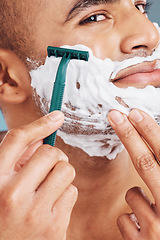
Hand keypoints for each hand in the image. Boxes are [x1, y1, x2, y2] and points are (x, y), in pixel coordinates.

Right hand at [0, 111, 76, 239]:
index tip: (57, 116)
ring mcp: (34, 213)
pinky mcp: (54, 227)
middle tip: (47, 168)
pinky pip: (72, 191)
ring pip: (66, 170)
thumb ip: (18, 156)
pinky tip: (52, 205)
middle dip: (53, 157)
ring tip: (47, 188)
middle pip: (50, 152)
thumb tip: (44, 133)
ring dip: (61, 175)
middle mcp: (12, 195)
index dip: (40, 124)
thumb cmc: (4, 212)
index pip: (18, 139)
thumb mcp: (1, 182)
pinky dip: (65, 193)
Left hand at [108, 109, 159, 239]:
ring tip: (150, 210)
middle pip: (146, 163)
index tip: (134, 113)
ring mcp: (159, 228)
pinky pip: (124, 218)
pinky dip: (130, 218)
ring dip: (136, 197)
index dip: (149, 131)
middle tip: (114, 115)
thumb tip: (151, 142)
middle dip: (129, 136)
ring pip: (132, 194)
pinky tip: (142, 228)